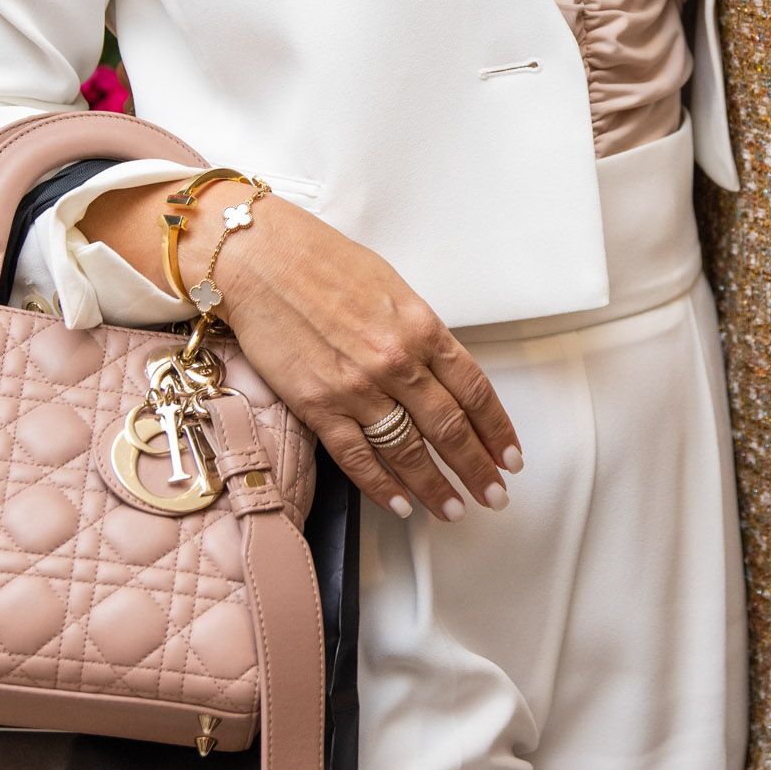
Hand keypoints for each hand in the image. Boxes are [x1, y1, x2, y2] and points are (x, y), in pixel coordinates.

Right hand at [220, 199, 521, 521]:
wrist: (261, 260)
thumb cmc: (322, 262)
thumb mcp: (393, 288)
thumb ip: (420, 334)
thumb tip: (440, 372)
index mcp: (422, 328)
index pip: (475, 391)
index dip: (497, 430)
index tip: (509, 456)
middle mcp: (396, 362)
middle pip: (450, 429)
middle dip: (477, 469)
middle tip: (494, 495)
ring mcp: (357, 388)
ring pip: (408, 451)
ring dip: (435, 487)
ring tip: (453, 509)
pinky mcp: (318, 405)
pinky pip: (357, 457)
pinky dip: (382, 486)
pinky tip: (401, 504)